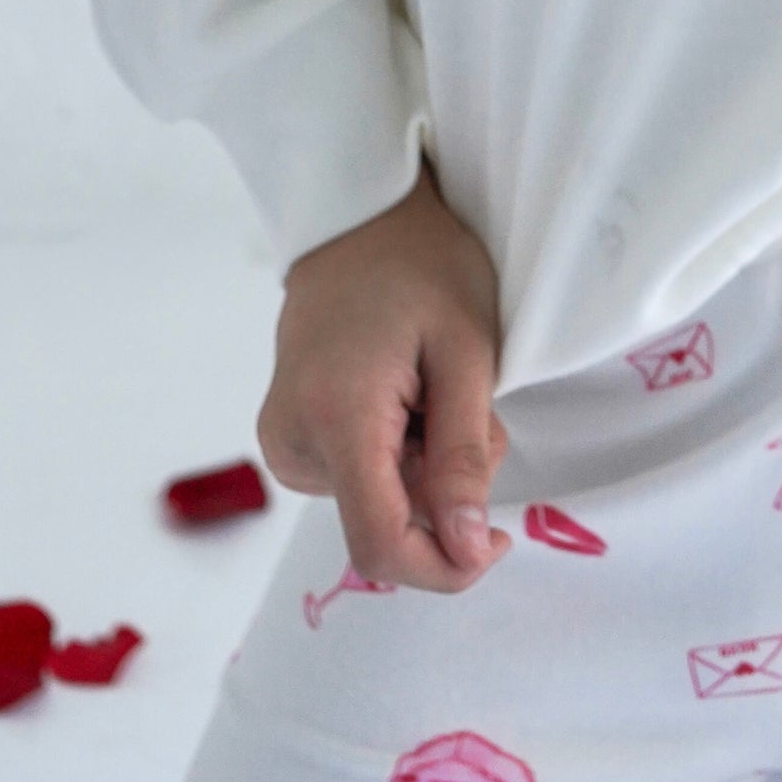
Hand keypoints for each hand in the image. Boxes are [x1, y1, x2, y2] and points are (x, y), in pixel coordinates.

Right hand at [256, 162, 513, 593]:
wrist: (356, 215)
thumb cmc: (421, 265)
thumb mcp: (468, 351)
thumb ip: (464, 456)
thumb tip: (466, 551)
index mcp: (336, 416)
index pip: (380, 544)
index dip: (446, 567)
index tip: (499, 541)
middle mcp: (292, 439)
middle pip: (386, 524)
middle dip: (445, 489)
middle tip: (466, 405)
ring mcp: (282, 439)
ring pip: (377, 503)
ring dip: (425, 467)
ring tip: (431, 387)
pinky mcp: (286, 436)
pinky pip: (357, 479)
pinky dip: (397, 455)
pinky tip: (404, 396)